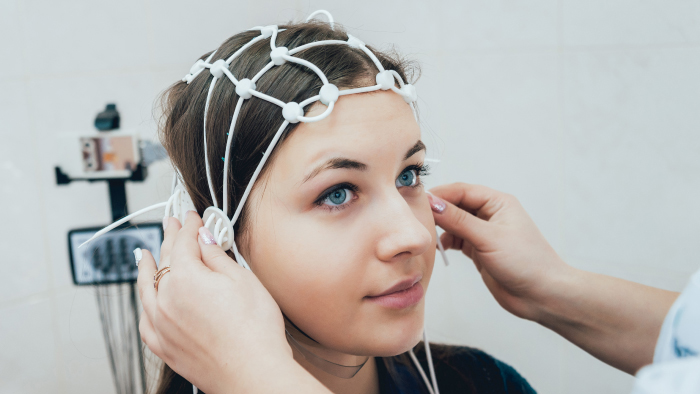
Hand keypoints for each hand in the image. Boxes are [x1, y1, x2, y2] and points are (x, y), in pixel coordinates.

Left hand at [137, 211, 291, 393]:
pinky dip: (143, 304)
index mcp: (184, 278)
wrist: (252, 373)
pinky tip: (145, 299)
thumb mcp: (242, 280)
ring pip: (146, 289)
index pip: (183, 242)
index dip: (189, 225)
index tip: (192, 216)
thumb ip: (217, 256)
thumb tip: (205, 237)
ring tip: (144, 254)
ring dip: (146, 267)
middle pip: (164, 260)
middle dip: (168, 239)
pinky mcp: (164, 347)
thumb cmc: (254, 330)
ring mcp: (161, 325)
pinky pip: (144, 319)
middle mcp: (165, 300)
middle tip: (171, 223)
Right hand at [428, 183, 678, 373]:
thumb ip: (458, 220)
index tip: (417, 203)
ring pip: (454, 223)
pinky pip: (456, 240)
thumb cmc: (526, 262)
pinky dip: (446, 242)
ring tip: (425, 236)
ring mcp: (484, 233)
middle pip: (455, 205)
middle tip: (416, 220)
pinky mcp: (480, 251)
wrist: (543, 295)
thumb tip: (433, 203)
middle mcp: (490, 214)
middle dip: (437, 211)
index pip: (461, 190)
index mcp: (498, 202)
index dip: (439, 194)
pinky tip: (438, 248)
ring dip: (440, 228)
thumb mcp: (488, 238)